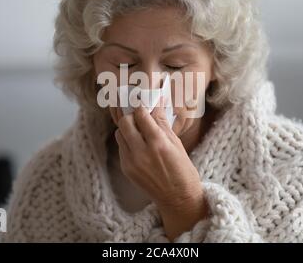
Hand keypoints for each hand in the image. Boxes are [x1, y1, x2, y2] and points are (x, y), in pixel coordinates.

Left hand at [115, 96, 208, 240]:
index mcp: (158, 143)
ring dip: (128, 129)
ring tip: (140, 132)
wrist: (178, 199)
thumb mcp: (177, 143)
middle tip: (141, 117)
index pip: (141, 115)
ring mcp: (131, 161)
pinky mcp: (126, 169)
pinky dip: (128, 142)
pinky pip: (121, 147)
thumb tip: (157, 104)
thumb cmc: (183, 170)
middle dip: (132, 116)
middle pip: (125, 122)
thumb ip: (163, 123)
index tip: (145, 105)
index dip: (143, 107)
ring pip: (119, 134)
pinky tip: (139, 145)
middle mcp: (141, 152)